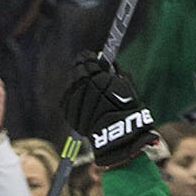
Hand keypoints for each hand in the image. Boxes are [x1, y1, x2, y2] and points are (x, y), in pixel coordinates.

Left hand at [62, 51, 157, 167]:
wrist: (118, 139)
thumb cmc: (127, 115)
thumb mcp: (128, 90)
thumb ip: (118, 74)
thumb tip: (110, 62)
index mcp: (99, 79)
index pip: (89, 61)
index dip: (89, 57)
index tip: (91, 56)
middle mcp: (85, 88)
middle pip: (78, 70)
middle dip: (82, 66)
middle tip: (85, 64)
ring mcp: (75, 100)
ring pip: (72, 84)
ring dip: (77, 81)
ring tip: (84, 82)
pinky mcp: (69, 113)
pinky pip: (68, 98)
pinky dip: (73, 96)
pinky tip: (79, 96)